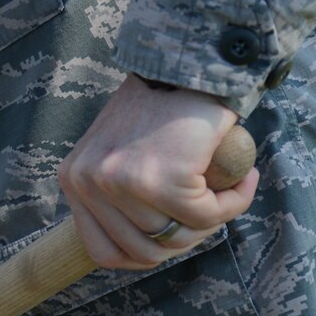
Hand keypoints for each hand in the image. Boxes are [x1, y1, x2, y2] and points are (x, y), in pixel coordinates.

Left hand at [57, 74, 259, 271]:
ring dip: (212, 221)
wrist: (189, 63)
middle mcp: (89, 183)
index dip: (146, 252)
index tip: (174, 235)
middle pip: (145, 250)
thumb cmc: (162, 105)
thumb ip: (119, 193)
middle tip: (210, 207)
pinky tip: (243, 179)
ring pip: (179, 237)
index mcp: (73, 178)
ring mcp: (123, 184)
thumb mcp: (120, 151)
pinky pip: (209, 216)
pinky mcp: (164, 180)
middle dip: (186, 238)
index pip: (103, 250)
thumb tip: (145, 244)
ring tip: (225, 190)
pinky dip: (234, 202)